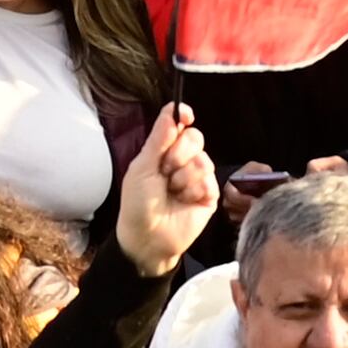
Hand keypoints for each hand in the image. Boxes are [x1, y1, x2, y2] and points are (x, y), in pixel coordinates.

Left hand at [109, 102, 217, 277]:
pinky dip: (194, 190)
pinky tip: (184, 202)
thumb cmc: (137, 204)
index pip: (179, 125)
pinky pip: (210, 180)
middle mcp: (182, 161)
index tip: (186, 116)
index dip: (183, 116)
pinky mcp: (209, 195)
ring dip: (184, 177)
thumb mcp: (142, 167)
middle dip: (180, 153)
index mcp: (163, 151)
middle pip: (195, 137)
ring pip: (203, 160)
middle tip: (165, 170)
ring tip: (172, 192)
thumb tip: (172, 110)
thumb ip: (158, 139)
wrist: (147, 237)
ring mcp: (197, 178)